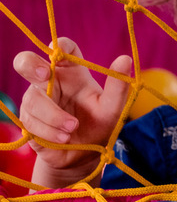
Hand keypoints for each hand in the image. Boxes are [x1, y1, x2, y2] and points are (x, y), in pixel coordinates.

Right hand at [12, 37, 131, 182]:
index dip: (59, 45)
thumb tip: (126, 59)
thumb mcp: (113, 107)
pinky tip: (63, 139)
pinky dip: (48, 131)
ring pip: (32, 99)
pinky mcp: (28, 121)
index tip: (59, 51)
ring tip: (72, 128)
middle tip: (44, 74)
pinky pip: (30, 122)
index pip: (62, 48)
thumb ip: (118, 86)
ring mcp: (36, 101)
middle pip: (26, 62)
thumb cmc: (100, 124)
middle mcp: (50, 82)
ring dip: (53, 116)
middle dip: (30, 65)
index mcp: (72, 72)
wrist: (85, 156)